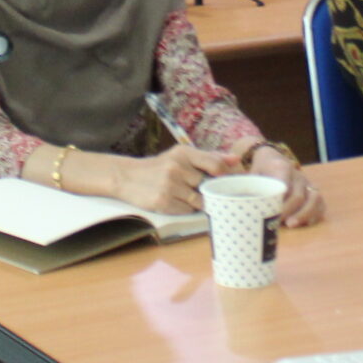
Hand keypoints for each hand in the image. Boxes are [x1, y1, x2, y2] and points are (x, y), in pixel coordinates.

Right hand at [108, 144, 236, 215]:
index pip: (215, 165)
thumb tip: (236, 159)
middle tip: (201, 190)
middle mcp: (177, 167)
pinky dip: (185, 208)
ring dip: (196, 201)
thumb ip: (209, 157)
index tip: (226, 182)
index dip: (225, 177)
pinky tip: (175, 201)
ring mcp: (169, 185)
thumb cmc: (160, 166)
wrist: (127, 177)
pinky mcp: (163, 201)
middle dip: (208, 190)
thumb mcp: (182, 155)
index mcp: (184, 152)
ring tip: (185, 194)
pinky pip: (187, 210)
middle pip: (208, 185)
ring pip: (199, 200)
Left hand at [245, 142, 325, 226]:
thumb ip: (247, 188)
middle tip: (279, 223)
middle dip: (289, 212)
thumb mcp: (251, 174)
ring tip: (292, 225)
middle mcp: (297, 174)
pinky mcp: (313, 190)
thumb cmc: (259, 171)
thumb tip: (239, 208)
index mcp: (281, 167)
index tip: (272, 214)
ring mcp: (307, 182)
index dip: (280, 202)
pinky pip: (320, 202)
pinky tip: (305, 223)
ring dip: (304, 214)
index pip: (284, 186)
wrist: (271, 158)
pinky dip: (315, 214)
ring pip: (314, 198)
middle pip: (298, 196)